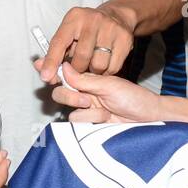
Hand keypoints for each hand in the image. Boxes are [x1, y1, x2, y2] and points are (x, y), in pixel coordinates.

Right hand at [35, 58, 161, 123]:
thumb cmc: (133, 97)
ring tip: (103, 110)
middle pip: (61, 92)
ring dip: (84, 109)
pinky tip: (105, 119)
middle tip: (85, 98)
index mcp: (89, 79)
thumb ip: (83, 79)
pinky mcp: (89, 124)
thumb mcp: (108, 84)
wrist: (147, 119)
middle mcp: (85, 93)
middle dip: (69, 95)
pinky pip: (76, 121)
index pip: (66, 72)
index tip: (40, 64)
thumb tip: (64, 66)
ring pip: (68, 108)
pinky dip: (90, 119)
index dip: (52, 68)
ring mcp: (87, 109)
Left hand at [38, 2, 135, 79]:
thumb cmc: (87, 29)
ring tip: (92, 64)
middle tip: (78, 70)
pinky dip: (107, 72)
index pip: (59, 42)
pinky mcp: (125, 38)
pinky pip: (113, 67)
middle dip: (77, 70)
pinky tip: (104, 64)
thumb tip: (44, 72)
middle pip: (81, 57)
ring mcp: (111, 28)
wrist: (118, 16)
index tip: (46, 77)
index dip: (51, 61)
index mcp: (74, 18)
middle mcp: (93, 20)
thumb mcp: (69, 34)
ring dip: (93, 72)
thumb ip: (55, 53)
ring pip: (98, 64)